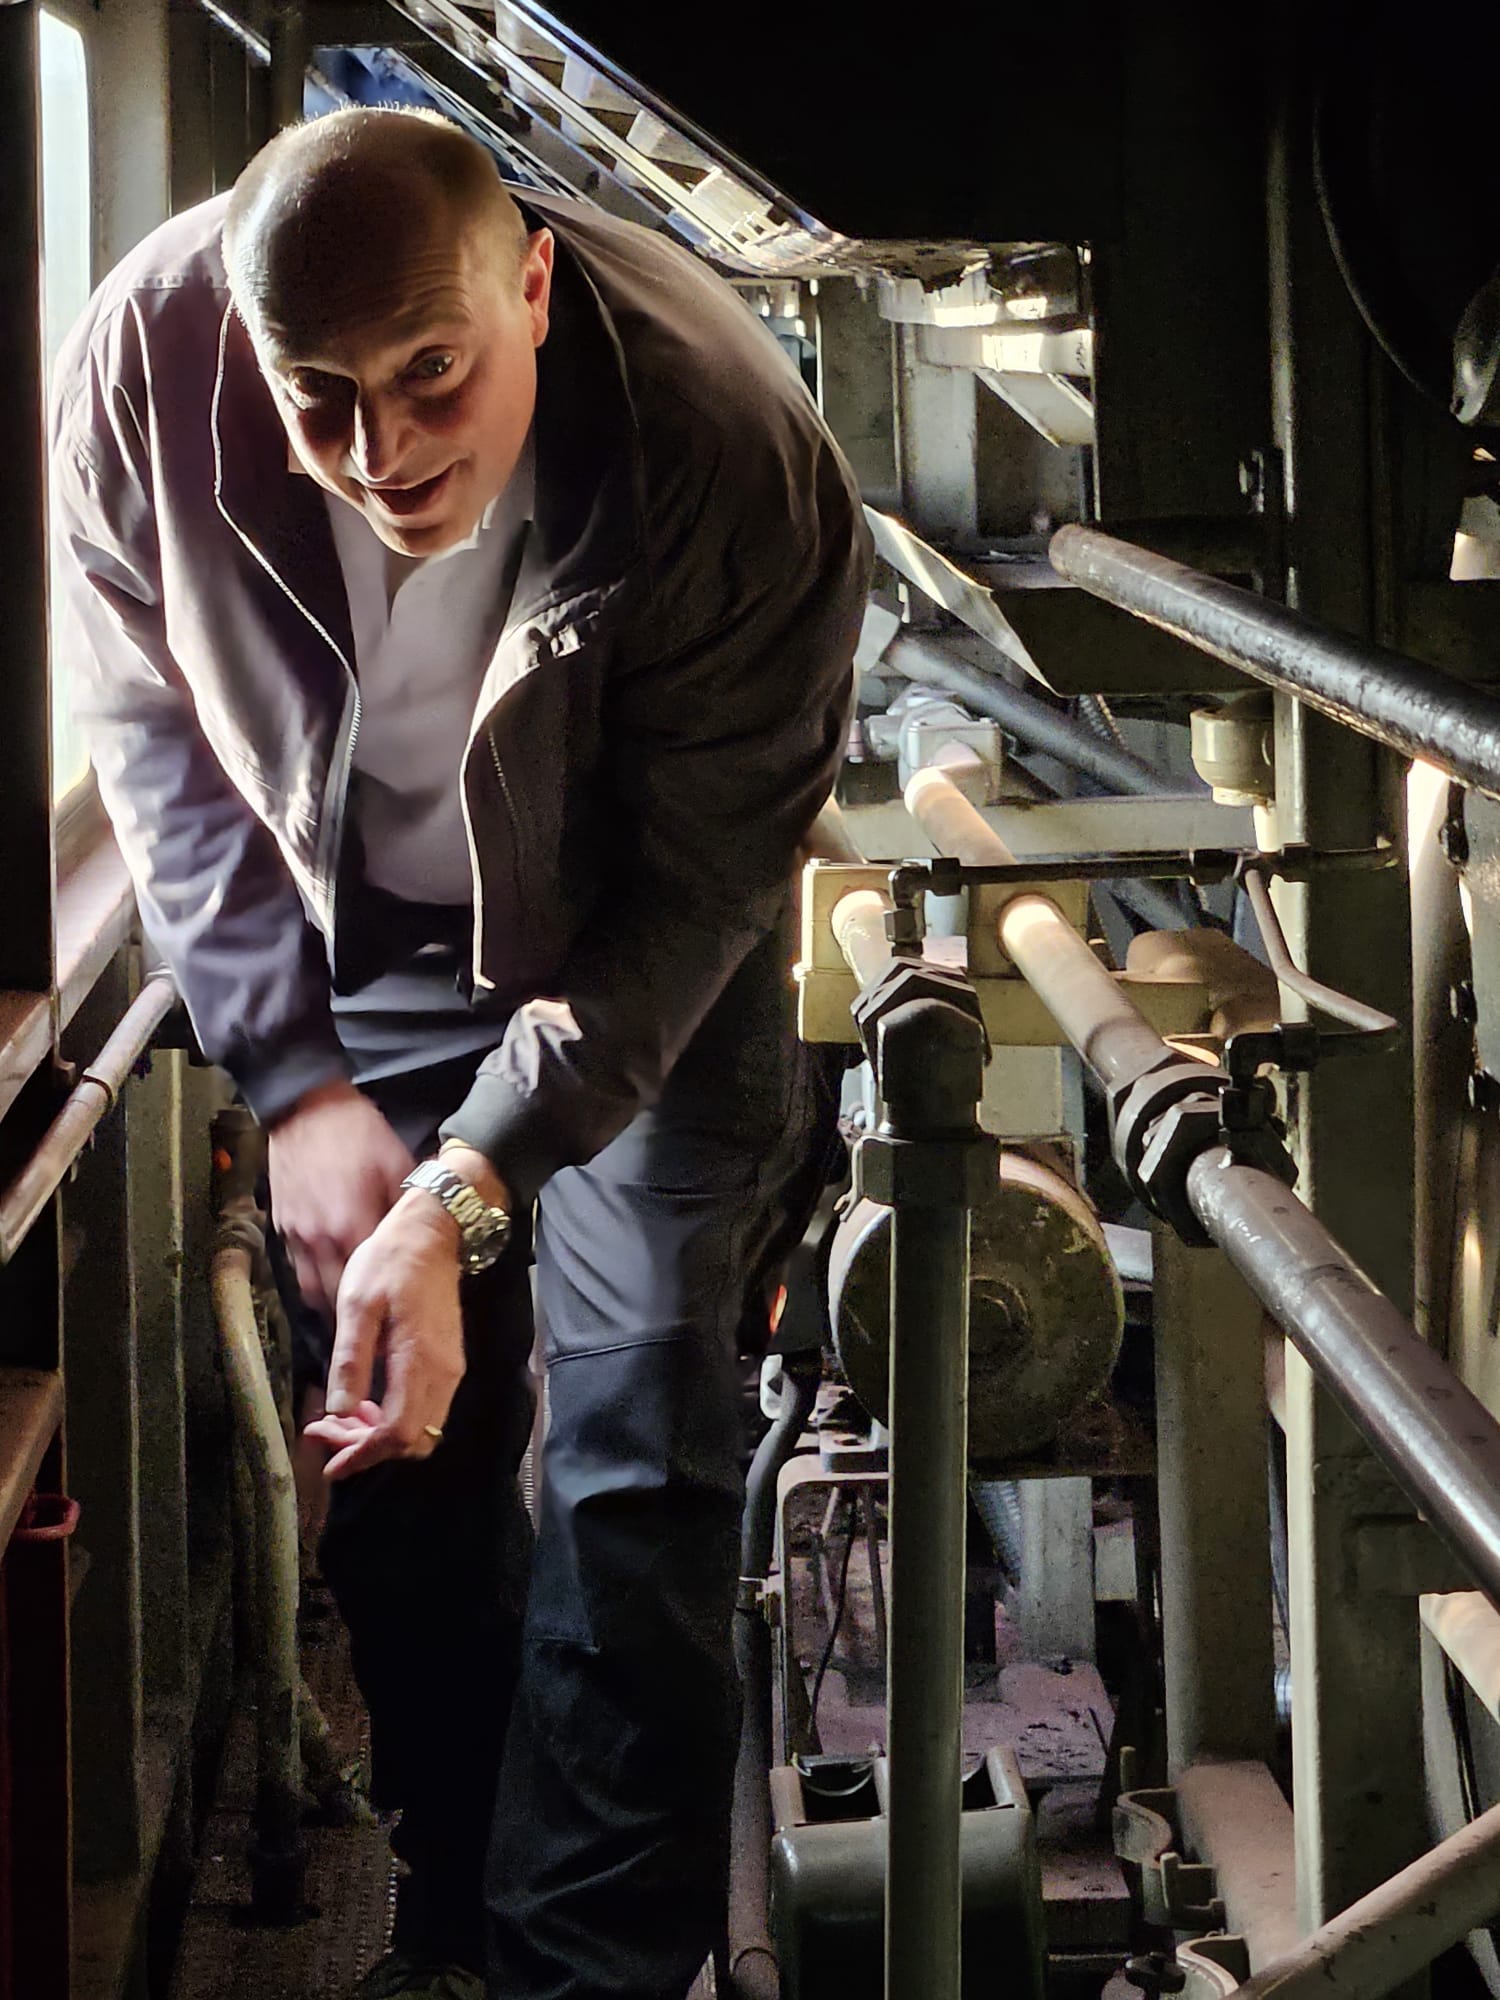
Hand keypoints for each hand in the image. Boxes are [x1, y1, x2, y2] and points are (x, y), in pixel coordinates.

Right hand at [267, 1079, 414, 1314]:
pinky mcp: (281, 1226)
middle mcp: (320, 1238)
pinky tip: (328, 1288)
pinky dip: (312, 1284)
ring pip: (310, 1291)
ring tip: (350, 1322)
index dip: (382, 1307)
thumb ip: (406, 1206)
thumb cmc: (356, 1131)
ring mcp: (296, 1234)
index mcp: (352, 1223)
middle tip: (373, 1338)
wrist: (304, 1106)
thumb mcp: (395, 1163)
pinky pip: (296, 1270)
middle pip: (335, 1298)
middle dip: (353, 1320)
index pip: (369, 1283)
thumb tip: (424, 1233)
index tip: (396, 1328)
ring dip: (329, 1308)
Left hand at [303, 1190, 466, 1479]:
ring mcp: (450, 1370)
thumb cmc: (390, 1263)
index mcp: (418, 1361)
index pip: (397, 1432)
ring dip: (381, 1436)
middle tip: (325, 1435)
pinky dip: (395, 1419)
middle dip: (368, 1450)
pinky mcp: (449, 1363)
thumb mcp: (357, 1303)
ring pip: (421, 1429)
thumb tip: (340, 1410)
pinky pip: (426, 1410)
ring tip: (340, 1420)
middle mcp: (443, 1374)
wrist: (433, 1234)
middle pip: (412, 1440)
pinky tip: (366, 1403)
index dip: (364, 1455)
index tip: (332, 1465)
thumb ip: (351, 1359)